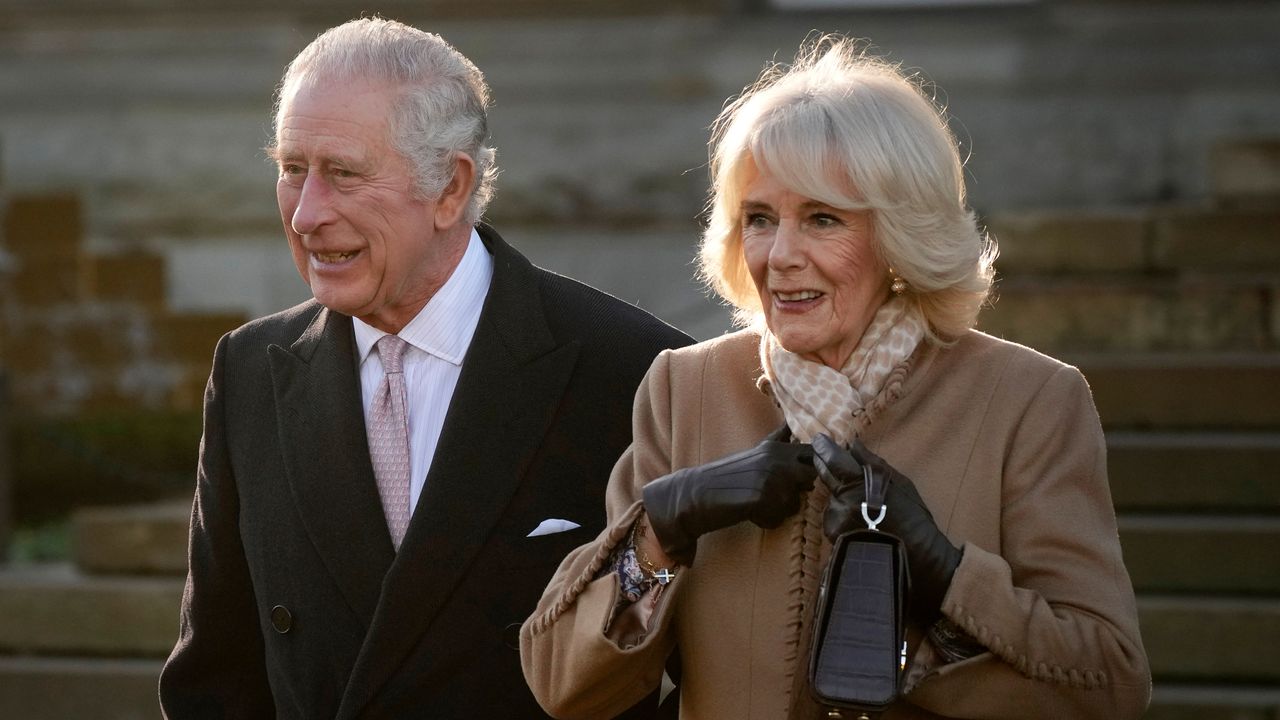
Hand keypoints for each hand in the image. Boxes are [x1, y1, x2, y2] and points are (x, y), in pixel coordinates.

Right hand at [642, 425, 813, 566]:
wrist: (693, 493)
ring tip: (756, 504)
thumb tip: (790, 427)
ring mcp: (771, 476)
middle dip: (799, 491)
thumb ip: (776, 442)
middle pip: (810, 479)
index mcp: (775, 447)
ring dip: (780, 510)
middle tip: (773, 495)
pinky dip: (765, 521)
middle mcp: (776, 458)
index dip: (810, 469)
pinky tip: (749, 513)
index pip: (813, 454)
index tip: (795, 479)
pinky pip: (779, 518)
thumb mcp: (754, 453)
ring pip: (795, 503)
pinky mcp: (763, 497)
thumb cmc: (724, 477)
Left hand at [812, 434, 961, 625]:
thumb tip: (854, 446)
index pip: (835, 460)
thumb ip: (874, 465)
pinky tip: (858, 525)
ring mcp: (839, 518)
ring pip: (831, 500)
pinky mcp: (834, 535)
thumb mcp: (900, 484)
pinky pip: (833, 519)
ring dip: (839, 498)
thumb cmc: (913, 518)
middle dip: (821, 463)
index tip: (819, 439)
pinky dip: (841, 518)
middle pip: (825, 475)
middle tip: (819, 455)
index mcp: (864, 482)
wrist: (916, 556)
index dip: (825, 448)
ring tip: (861, 508)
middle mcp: (846, 498)